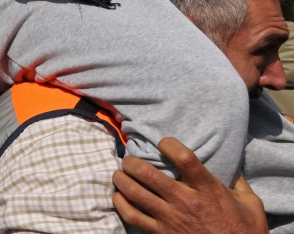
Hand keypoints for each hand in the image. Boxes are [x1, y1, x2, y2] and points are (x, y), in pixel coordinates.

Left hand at [112, 137, 267, 233]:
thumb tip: (230, 162)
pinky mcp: (161, 233)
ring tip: (119, 174)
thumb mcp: (250, 202)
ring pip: (135, 193)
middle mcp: (185, 200)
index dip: (169, 144)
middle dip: (132, 162)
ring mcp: (171, 218)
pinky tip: (118, 197)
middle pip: (148, 174)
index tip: (163, 143)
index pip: (184, 158)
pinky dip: (121, 204)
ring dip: (121, 180)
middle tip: (128, 160)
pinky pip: (133, 217)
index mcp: (207, 188)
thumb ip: (237, 180)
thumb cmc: (244, 230)